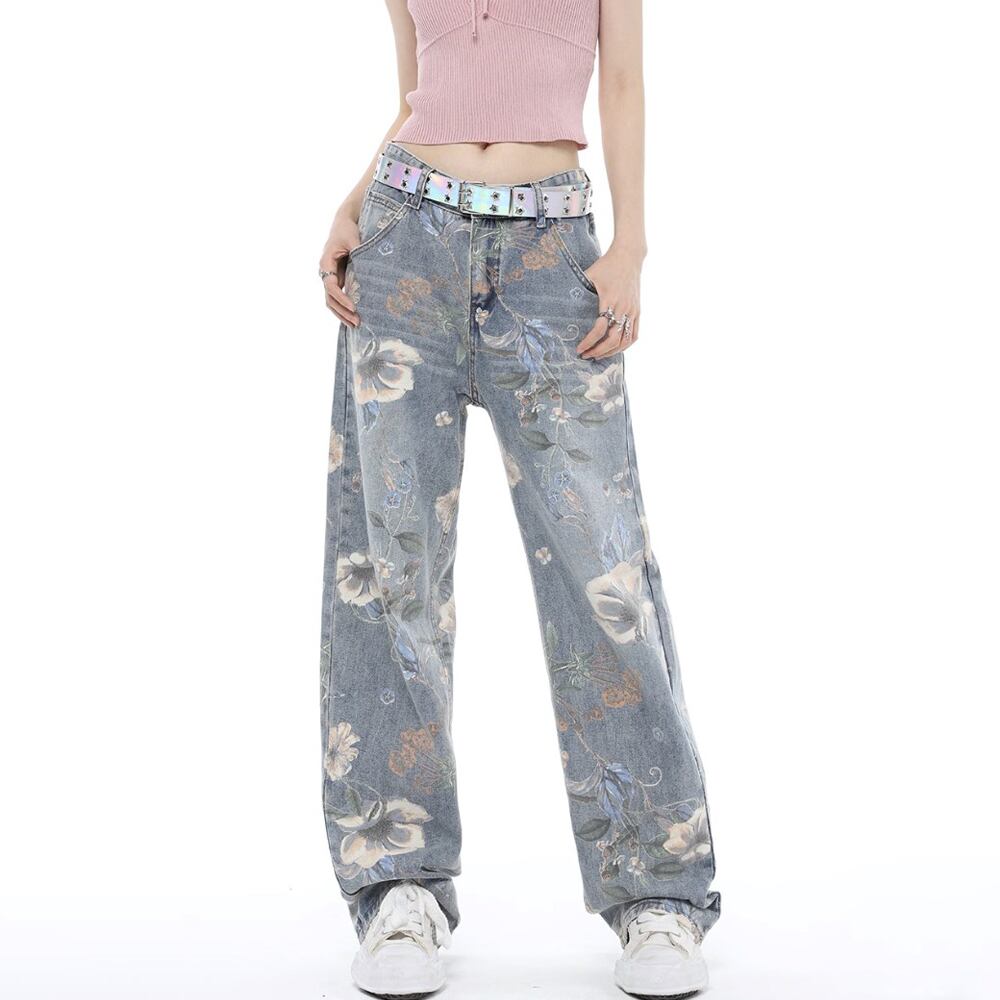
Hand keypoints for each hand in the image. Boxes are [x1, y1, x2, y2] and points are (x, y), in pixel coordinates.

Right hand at [319, 212, 360, 326]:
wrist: (345, 222)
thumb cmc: (348, 229)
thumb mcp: (353, 238)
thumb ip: (358, 253)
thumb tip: (367, 269)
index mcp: (326, 263)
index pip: (331, 286)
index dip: (341, 298)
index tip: (354, 308)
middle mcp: (326, 273)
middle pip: (330, 298)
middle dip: (342, 312)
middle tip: (357, 322)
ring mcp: (332, 277)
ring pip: (332, 301)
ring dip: (342, 314)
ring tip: (356, 325)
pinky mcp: (339, 279)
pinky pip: (339, 297)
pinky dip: (345, 308)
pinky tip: (354, 318)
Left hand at [576, 245, 643, 359]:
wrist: (629, 256)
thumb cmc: (606, 265)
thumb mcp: (589, 274)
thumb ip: (577, 289)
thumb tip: (558, 300)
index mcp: (609, 300)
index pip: (599, 329)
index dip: (589, 342)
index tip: (579, 348)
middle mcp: (623, 308)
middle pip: (612, 340)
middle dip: (598, 351)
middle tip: (586, 355)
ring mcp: (632, 310)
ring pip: (625, 341)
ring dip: (611, 352)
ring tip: (599, 355)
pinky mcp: (637, 311)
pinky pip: (634, 334)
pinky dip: (625, 345)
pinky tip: (615, 349)